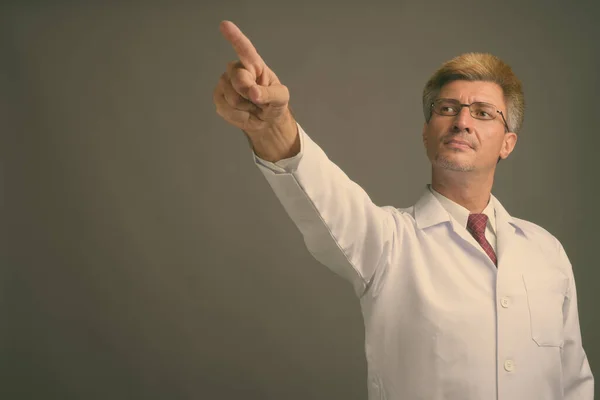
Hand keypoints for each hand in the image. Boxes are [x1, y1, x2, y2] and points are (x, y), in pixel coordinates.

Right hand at [214, 21, 295, 146]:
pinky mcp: (218, 98)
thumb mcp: (280, 98)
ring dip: (245, 108)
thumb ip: (270, 94)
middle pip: (238, 79)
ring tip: (252, 107)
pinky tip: (243, 113)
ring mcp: (225, 83)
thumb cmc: (274, 103)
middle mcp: (237, 70)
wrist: (266, 121)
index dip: (234, 37)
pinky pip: (224, 108)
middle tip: (258, 101)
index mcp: (254, 65)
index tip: (225, 25)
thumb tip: (253, 93)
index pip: (244, 49)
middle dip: (248, 93)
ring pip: (231, 97)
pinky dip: (237, 116)